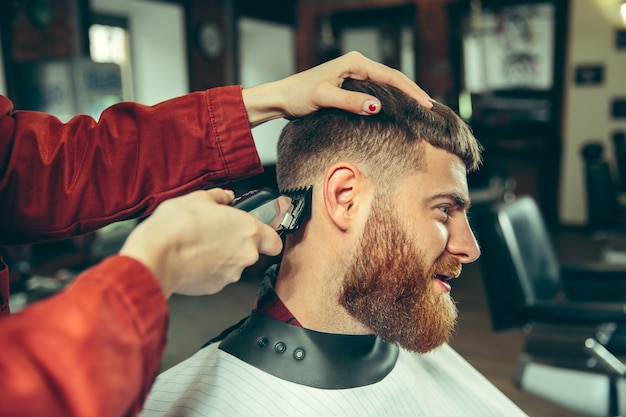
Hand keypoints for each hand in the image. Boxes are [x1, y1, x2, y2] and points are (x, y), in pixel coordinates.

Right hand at [119, 189, 282, 296]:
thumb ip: (218, 197)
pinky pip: (216, 276)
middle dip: (236, 244)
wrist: (155, 256)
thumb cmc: (176, 226)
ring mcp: (230, 274)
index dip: (268, 237)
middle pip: (251, 252)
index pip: (275, 241)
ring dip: (221, 257)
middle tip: (216, 233)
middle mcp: (245, 255)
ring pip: (233, 265)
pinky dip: (207, 269)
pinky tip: (191, 258)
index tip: (261, 234)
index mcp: (248, 230)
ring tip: (198, 244)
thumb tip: (225, 197)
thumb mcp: (198, 198)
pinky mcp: (214, 288)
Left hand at [242, 51, 432, 126]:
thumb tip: (377, 106)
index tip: (425, 104)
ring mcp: (354, 75)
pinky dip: (390, 99)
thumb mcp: (325, 98)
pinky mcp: (350, 86)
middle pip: (392, 78)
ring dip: (403, 96)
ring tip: (421, 108)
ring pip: (386, 85)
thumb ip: (350, 102)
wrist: (282, 99)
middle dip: (412, 92)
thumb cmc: (299, 96)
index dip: (410, 91)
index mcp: (354, 62)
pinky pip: (376, 91)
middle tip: (430, 108)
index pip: (390, 76)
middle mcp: (357, 65)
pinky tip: (399, 109)